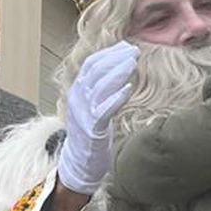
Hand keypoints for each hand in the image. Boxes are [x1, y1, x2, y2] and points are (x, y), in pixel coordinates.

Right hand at [57, 40, 139, 194]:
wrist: (80, 164)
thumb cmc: (91, 134)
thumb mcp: (92, 107)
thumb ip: (100, 88)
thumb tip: (117, 67)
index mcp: (76, 92)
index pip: (90, 64)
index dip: (109, 53)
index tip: (126, 46)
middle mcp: (76, 100)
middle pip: (95, 71)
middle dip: (116, 58)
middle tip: (134, 52)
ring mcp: (83, 115)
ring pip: (99, 87)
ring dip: (118, 72)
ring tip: (133, 63)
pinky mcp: (92, 130)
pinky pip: (103, 110)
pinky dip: (115, 98)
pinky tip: (128, 89)